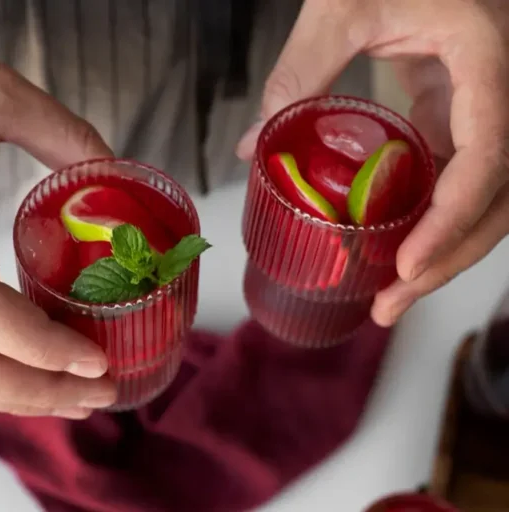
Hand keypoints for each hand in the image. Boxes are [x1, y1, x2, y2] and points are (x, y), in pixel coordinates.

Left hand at [237, 0, 508, 325]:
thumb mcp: (341, 5)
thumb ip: (299, 72)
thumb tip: (250, 149)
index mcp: (487, 59)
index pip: (487, 158)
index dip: (451, 221)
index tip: (406, 266)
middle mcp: (501, 91)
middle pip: (498, 197)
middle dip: (448, 258)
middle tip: (390, 305)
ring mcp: (485, 106)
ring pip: (484, 196)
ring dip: (442, 248)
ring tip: (390, 294)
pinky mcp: (459, 112)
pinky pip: (458, 177)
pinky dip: (429, 218)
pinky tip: (392, 247)